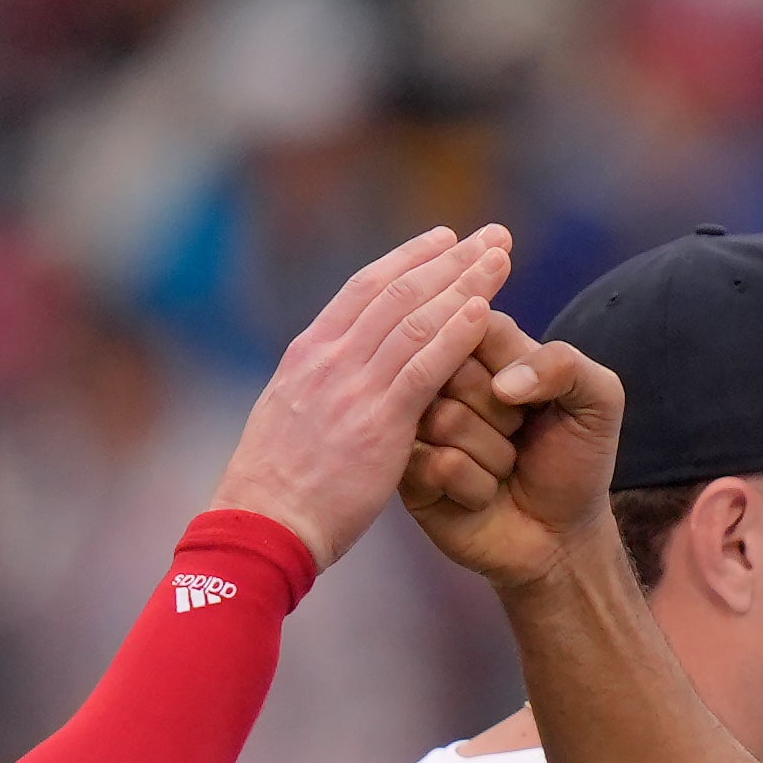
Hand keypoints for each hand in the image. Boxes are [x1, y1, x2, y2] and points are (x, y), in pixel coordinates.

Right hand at [211, 224, 512, 565]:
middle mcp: (329, 357)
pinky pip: (423, 366)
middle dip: (450, 257)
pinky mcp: (376, 422)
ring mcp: (351, 386)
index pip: (364, 288)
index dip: (410, 259)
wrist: (261, 528)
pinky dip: (454, 333)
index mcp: (308, 354)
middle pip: (398, 289)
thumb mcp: (289, 421)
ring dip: (464, 282)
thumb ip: (319, 390)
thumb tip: (336, 375)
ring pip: (415, 316)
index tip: (445, 239)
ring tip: (502, 257)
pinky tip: (484, 311)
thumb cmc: (276, 488)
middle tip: (494, 234)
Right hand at [398, 318, 626, 592]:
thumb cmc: (575, 460)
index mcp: (486, 350)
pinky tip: (484, 496)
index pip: (471, 322)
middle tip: (520, 434)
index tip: (525, 392)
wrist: (561, 536)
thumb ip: (566, 365)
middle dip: (504, 414)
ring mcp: (420, 426)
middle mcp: (445, 381)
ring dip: (494, 454)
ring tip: (506, 466)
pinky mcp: (408, 473)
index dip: (504, 360)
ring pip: (443, 418)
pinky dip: (477, 487)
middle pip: (451, 368)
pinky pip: (437, 465)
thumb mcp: (597, 401)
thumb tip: (502, 383)